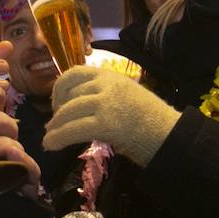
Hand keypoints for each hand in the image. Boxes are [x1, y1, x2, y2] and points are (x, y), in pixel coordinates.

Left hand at [43, 65, 180, 166]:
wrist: (170, 134)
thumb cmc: (150, 120)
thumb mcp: (126, 95)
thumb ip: (103, 94)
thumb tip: (75, 106)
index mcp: (110, 76)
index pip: (75, 73)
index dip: (60, 88)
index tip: (57, 103)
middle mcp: (106, 84)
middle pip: (69, 94)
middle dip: (57, 112)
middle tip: (53, 125)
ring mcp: (105, 102)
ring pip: (68, 112)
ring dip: (55, 127)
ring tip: (49, 138)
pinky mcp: (105, 123)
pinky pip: (72, 129)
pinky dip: (57, 138)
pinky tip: (49, 145)